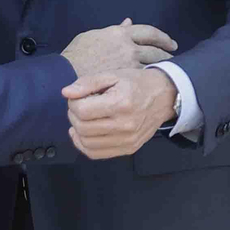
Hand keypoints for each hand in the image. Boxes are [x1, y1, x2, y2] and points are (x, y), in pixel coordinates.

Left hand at [60, 67, 177, 158]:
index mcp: (121, 104)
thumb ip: (88, 83)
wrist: (164, 97)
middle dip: (73, 115)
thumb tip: (66, 93)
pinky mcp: (129, 149)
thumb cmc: (136, 83)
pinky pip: (96, 154)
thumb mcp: (112, 75)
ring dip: (77, 130)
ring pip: (87, 143)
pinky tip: (83, 134)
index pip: (82, 111)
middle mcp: (125, 125)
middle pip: (82, 127)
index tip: (78, 96)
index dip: (73, 103)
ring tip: (82, 118)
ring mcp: (128, 140)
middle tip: (79, 105)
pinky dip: (84, 145)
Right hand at [62, 18, 176, 77]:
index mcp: (120, 33)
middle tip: (174, 57)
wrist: (66, 73)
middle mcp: (128, 47)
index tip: (169, 42)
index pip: (149, 32)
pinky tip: (153, 83)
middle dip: (167, 52)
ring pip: (152, 65)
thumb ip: (113, 29)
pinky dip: (150, 79)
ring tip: (168, 71)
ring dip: (162, 67)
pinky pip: (143, 79)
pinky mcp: (125, 81)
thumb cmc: (76, 54)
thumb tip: (128, 22)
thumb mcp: (93, 35)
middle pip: (156, 49)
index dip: (162, 37)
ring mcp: (128, 65)